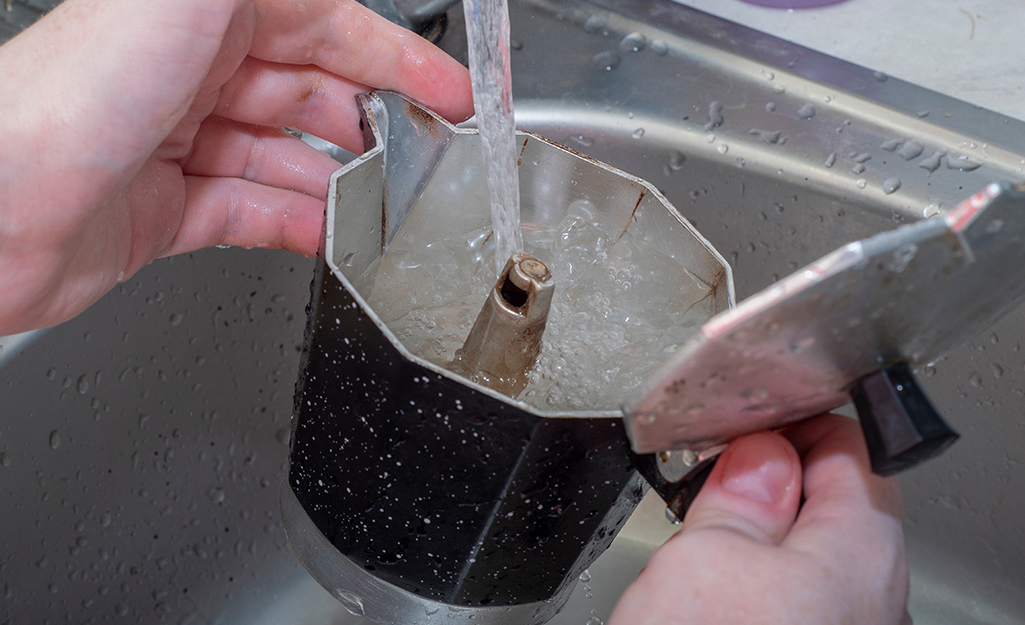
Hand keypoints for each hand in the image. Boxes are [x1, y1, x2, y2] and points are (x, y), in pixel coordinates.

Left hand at [0, 0, 471, 333]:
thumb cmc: (69, 99)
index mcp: (205, 17)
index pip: (326, 27)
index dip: (397, 58)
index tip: (449, 93)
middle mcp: (191, 73)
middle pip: (313, 94)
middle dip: (376, 123)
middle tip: (426, 158)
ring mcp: (180, 144)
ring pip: (288, 158)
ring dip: (343, 182)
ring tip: (389, 206)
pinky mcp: (167, 212)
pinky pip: (254, 214)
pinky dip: (299, 226)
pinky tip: (332, 238)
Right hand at [610, 414, 909, 623]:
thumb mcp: (707, 561)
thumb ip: (740, 497)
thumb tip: (760, 455)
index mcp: (863, 554)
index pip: (850, 445)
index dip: (789, 420)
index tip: (736, 423)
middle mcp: (871, 600)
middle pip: (832, 503)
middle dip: (767, 481)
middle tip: (706, 480)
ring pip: (805, 556)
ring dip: (752, 535)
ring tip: (698, 536)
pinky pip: (790, 601)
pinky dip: (749, 582)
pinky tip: (707, 595)